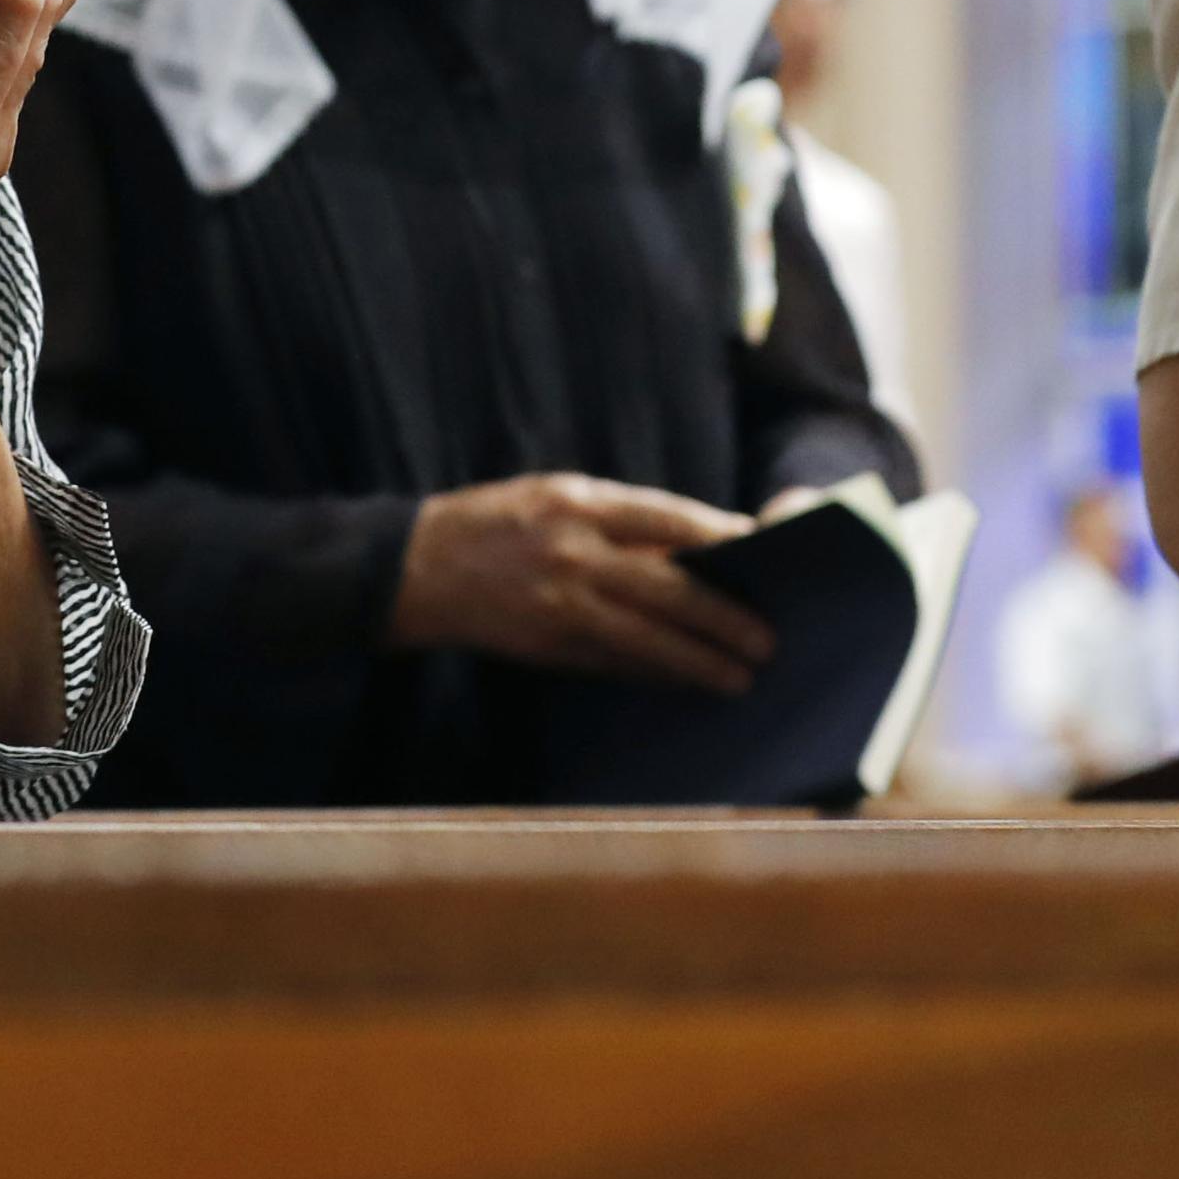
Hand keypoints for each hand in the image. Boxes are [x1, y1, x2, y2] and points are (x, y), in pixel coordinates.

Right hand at [389, 474, 775, 696]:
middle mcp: (573, 548)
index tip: (760, 552)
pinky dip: (653, 671)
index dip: (718, 536)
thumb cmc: (490, 524)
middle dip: (722, 614)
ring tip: (739, 674)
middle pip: (668, 584)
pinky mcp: (546, 640)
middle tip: (766, 637)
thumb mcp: (551, 498)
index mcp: (579, 501)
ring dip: (698, 658)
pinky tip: (683, 680)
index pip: (667, 517)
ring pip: (646, 634)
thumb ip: (613, 522)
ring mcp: (559, 599)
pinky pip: (613, 660)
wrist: (412, 566)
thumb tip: (688, 554)